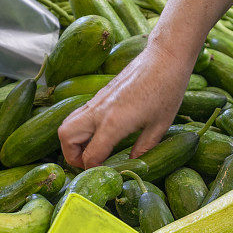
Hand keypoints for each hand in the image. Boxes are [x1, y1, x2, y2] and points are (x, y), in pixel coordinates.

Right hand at [58, 43, 192, 168]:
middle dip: (71, 155)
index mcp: (113, 123)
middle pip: (65, 137)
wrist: (164, 57)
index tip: (105, 176)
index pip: (90, 156)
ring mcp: (97, 100)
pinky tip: (101, 133)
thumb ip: (144, 148)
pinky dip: (81, 128)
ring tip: (93, 150)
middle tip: (89, 163)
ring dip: (73, 140)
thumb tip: (134, 163)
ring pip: (67, 123)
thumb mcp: (160, 125)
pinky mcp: (100, 94)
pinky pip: (79, 113)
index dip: (94, 170)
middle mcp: (98, 111)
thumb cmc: (167, 90)